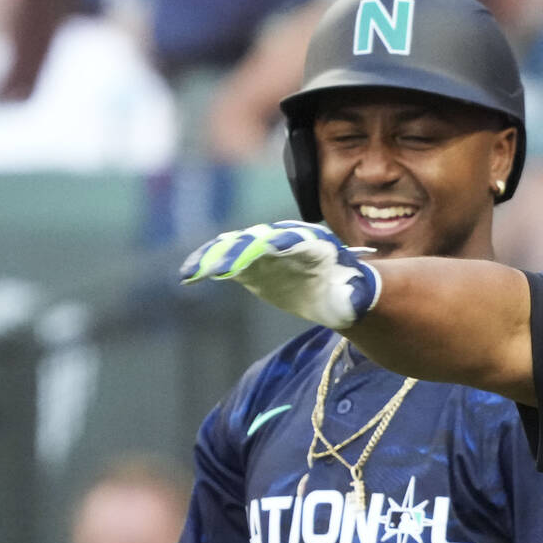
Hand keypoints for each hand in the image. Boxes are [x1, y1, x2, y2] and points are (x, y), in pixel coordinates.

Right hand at [179, 221, 379, 329]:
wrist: (332, 287)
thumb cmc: (348, 290)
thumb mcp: (353, 294)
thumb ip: (351, 296)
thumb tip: (354, 302)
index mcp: (312, 244)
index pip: (294, 239)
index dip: (280, 243)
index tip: (267, 247)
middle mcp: (284, 241)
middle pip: (258, 241)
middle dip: (240, 251)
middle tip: (222, 267)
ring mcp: (262, 251)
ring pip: (234, 248)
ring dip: (214, 257)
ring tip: (194, 272)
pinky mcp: (248, 265)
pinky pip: (222, 261)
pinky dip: (204, 266)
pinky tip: (188, 277)